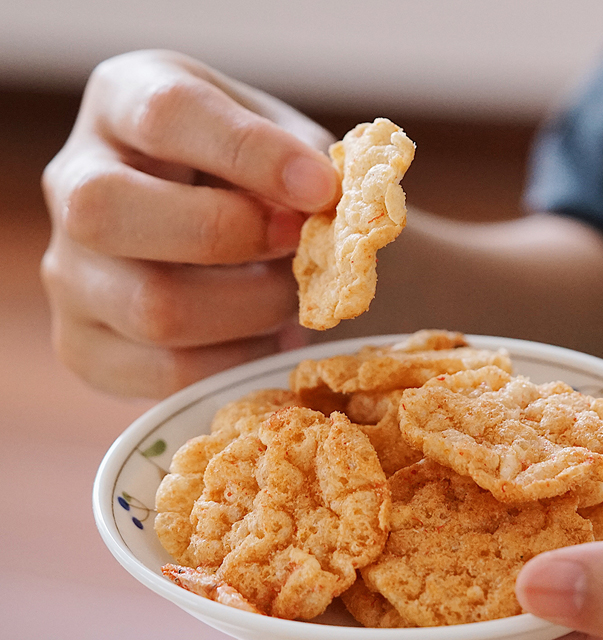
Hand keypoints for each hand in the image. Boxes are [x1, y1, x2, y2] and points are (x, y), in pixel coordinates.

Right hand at [41, 50, 338, 396]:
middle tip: (297, 248)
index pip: (165, 114)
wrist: (222, 243)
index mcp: (121, 101)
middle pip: (110, 211)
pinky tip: (265, 337)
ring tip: (291, 298)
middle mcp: (73, 182)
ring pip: (151, 306)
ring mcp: (68, 273)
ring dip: (250, 310)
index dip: (250, 153)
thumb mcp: (281, 146)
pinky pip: (169, 372)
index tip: (322, 189)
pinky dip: (239, 360)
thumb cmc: (257, 181)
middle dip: (230, 236)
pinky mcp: (85, 347)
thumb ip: (303, 166)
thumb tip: (329, 208)